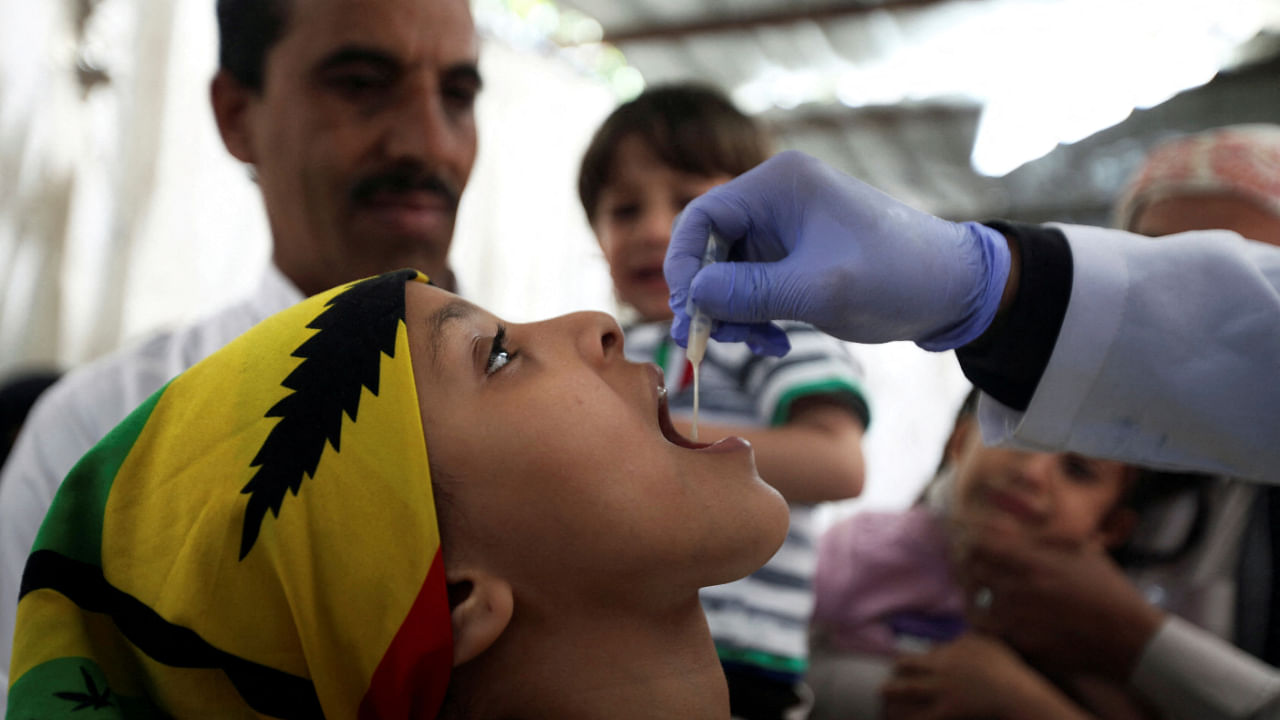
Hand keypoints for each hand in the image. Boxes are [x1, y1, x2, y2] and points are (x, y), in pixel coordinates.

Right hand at [664, 151, 1010, 355]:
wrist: (956, 290)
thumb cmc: (897, 276)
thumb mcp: (819, 289)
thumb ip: (749, 292)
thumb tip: (692, 296)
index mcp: (779, 185)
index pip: (702, 218)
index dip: (685, 265)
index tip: (688, 311)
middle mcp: (776, 201)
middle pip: (710, 249)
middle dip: (711, 298)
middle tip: (716, 342)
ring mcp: (784, 232)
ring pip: (727, 276)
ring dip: (733, 315)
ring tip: (761, 345)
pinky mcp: (794, 261)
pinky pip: (752, 290)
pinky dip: (754, 319)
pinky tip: (776, 342)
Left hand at [882, 633, 1087, 719]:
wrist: (1012, 691)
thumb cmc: (1007, 669)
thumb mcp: (989, 644)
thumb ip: (973, 638)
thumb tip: (962, 635)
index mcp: (951, 652)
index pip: (926, 652)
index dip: (916, 657)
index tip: (905, 660)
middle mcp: (940, 668)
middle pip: (909, 665)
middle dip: (897, 668)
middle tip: (889, 670)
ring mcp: (940, 689)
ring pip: (908, 689)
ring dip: (892, 690)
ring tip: (881, 691)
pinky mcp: (946, 710)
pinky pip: (922, 716)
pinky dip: (909, 718)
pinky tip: (897, 719)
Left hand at [952, 517, 1165, 680]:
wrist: (1128, 636)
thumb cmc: (1108, 591)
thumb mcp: (1082, 552)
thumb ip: (1049, 541)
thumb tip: (1022, 530)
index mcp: (1032, 562)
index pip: (980, 546)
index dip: (972, 545)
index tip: (973, 547)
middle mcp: (1020, 588)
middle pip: (972, 574)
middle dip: (970, 572)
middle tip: (972, 573)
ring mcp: (1018, 619)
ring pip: (974, 606)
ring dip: (975, 601)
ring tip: (980, 600)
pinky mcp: (1023, 645)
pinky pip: (990, 634)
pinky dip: (988, 627)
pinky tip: (996, 624)